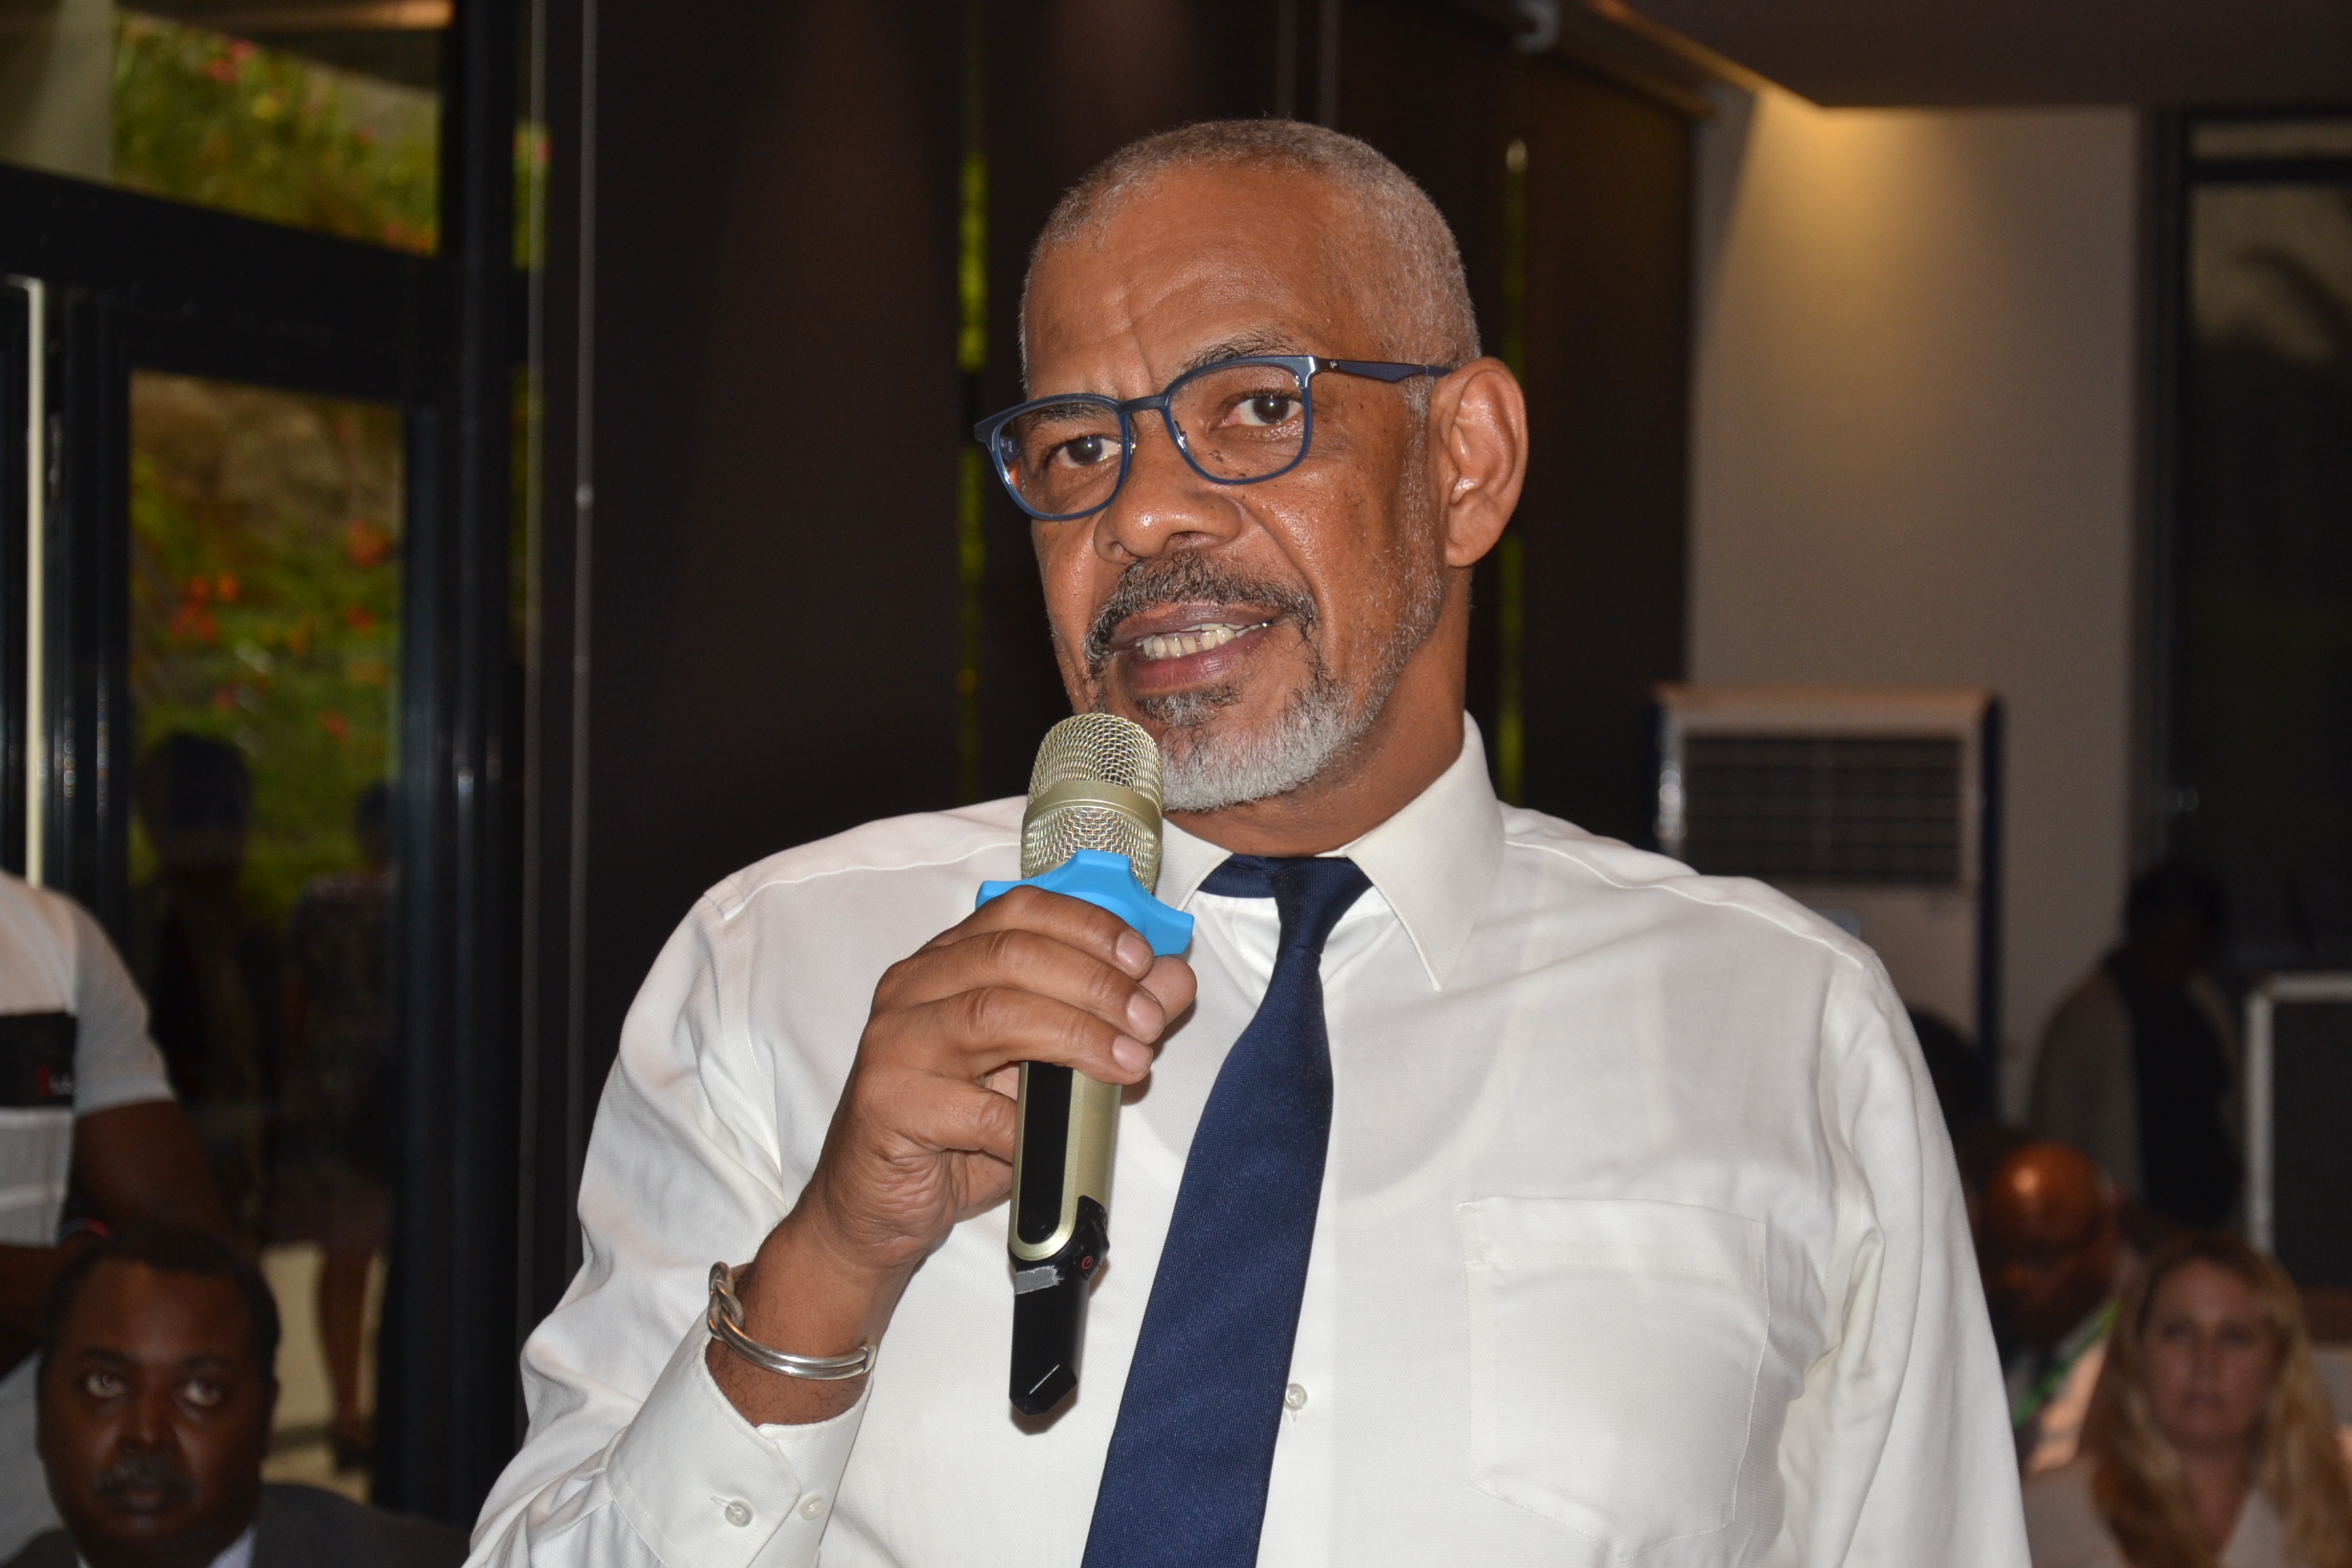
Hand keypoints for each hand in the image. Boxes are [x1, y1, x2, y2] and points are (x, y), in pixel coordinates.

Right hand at [710, 888, 1194, 1423]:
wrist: (878, 1209)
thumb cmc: (962, 1133)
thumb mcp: (1043, 1069)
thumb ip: (1104, 1019)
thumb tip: (1173, 982)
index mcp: (948, 961)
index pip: (1019, 912)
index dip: (1087, 927)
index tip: (1143, 960)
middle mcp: (913, 988)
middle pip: (1012, 956)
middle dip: (1094, 983)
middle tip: (1147, 1023)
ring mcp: (895, 1043)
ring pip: (995, 1015)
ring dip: (1077, 1037)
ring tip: (1128, 1064)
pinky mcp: (887, 1104)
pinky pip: (974, 1109)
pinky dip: (1026, 1123)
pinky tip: (1051, 1139)